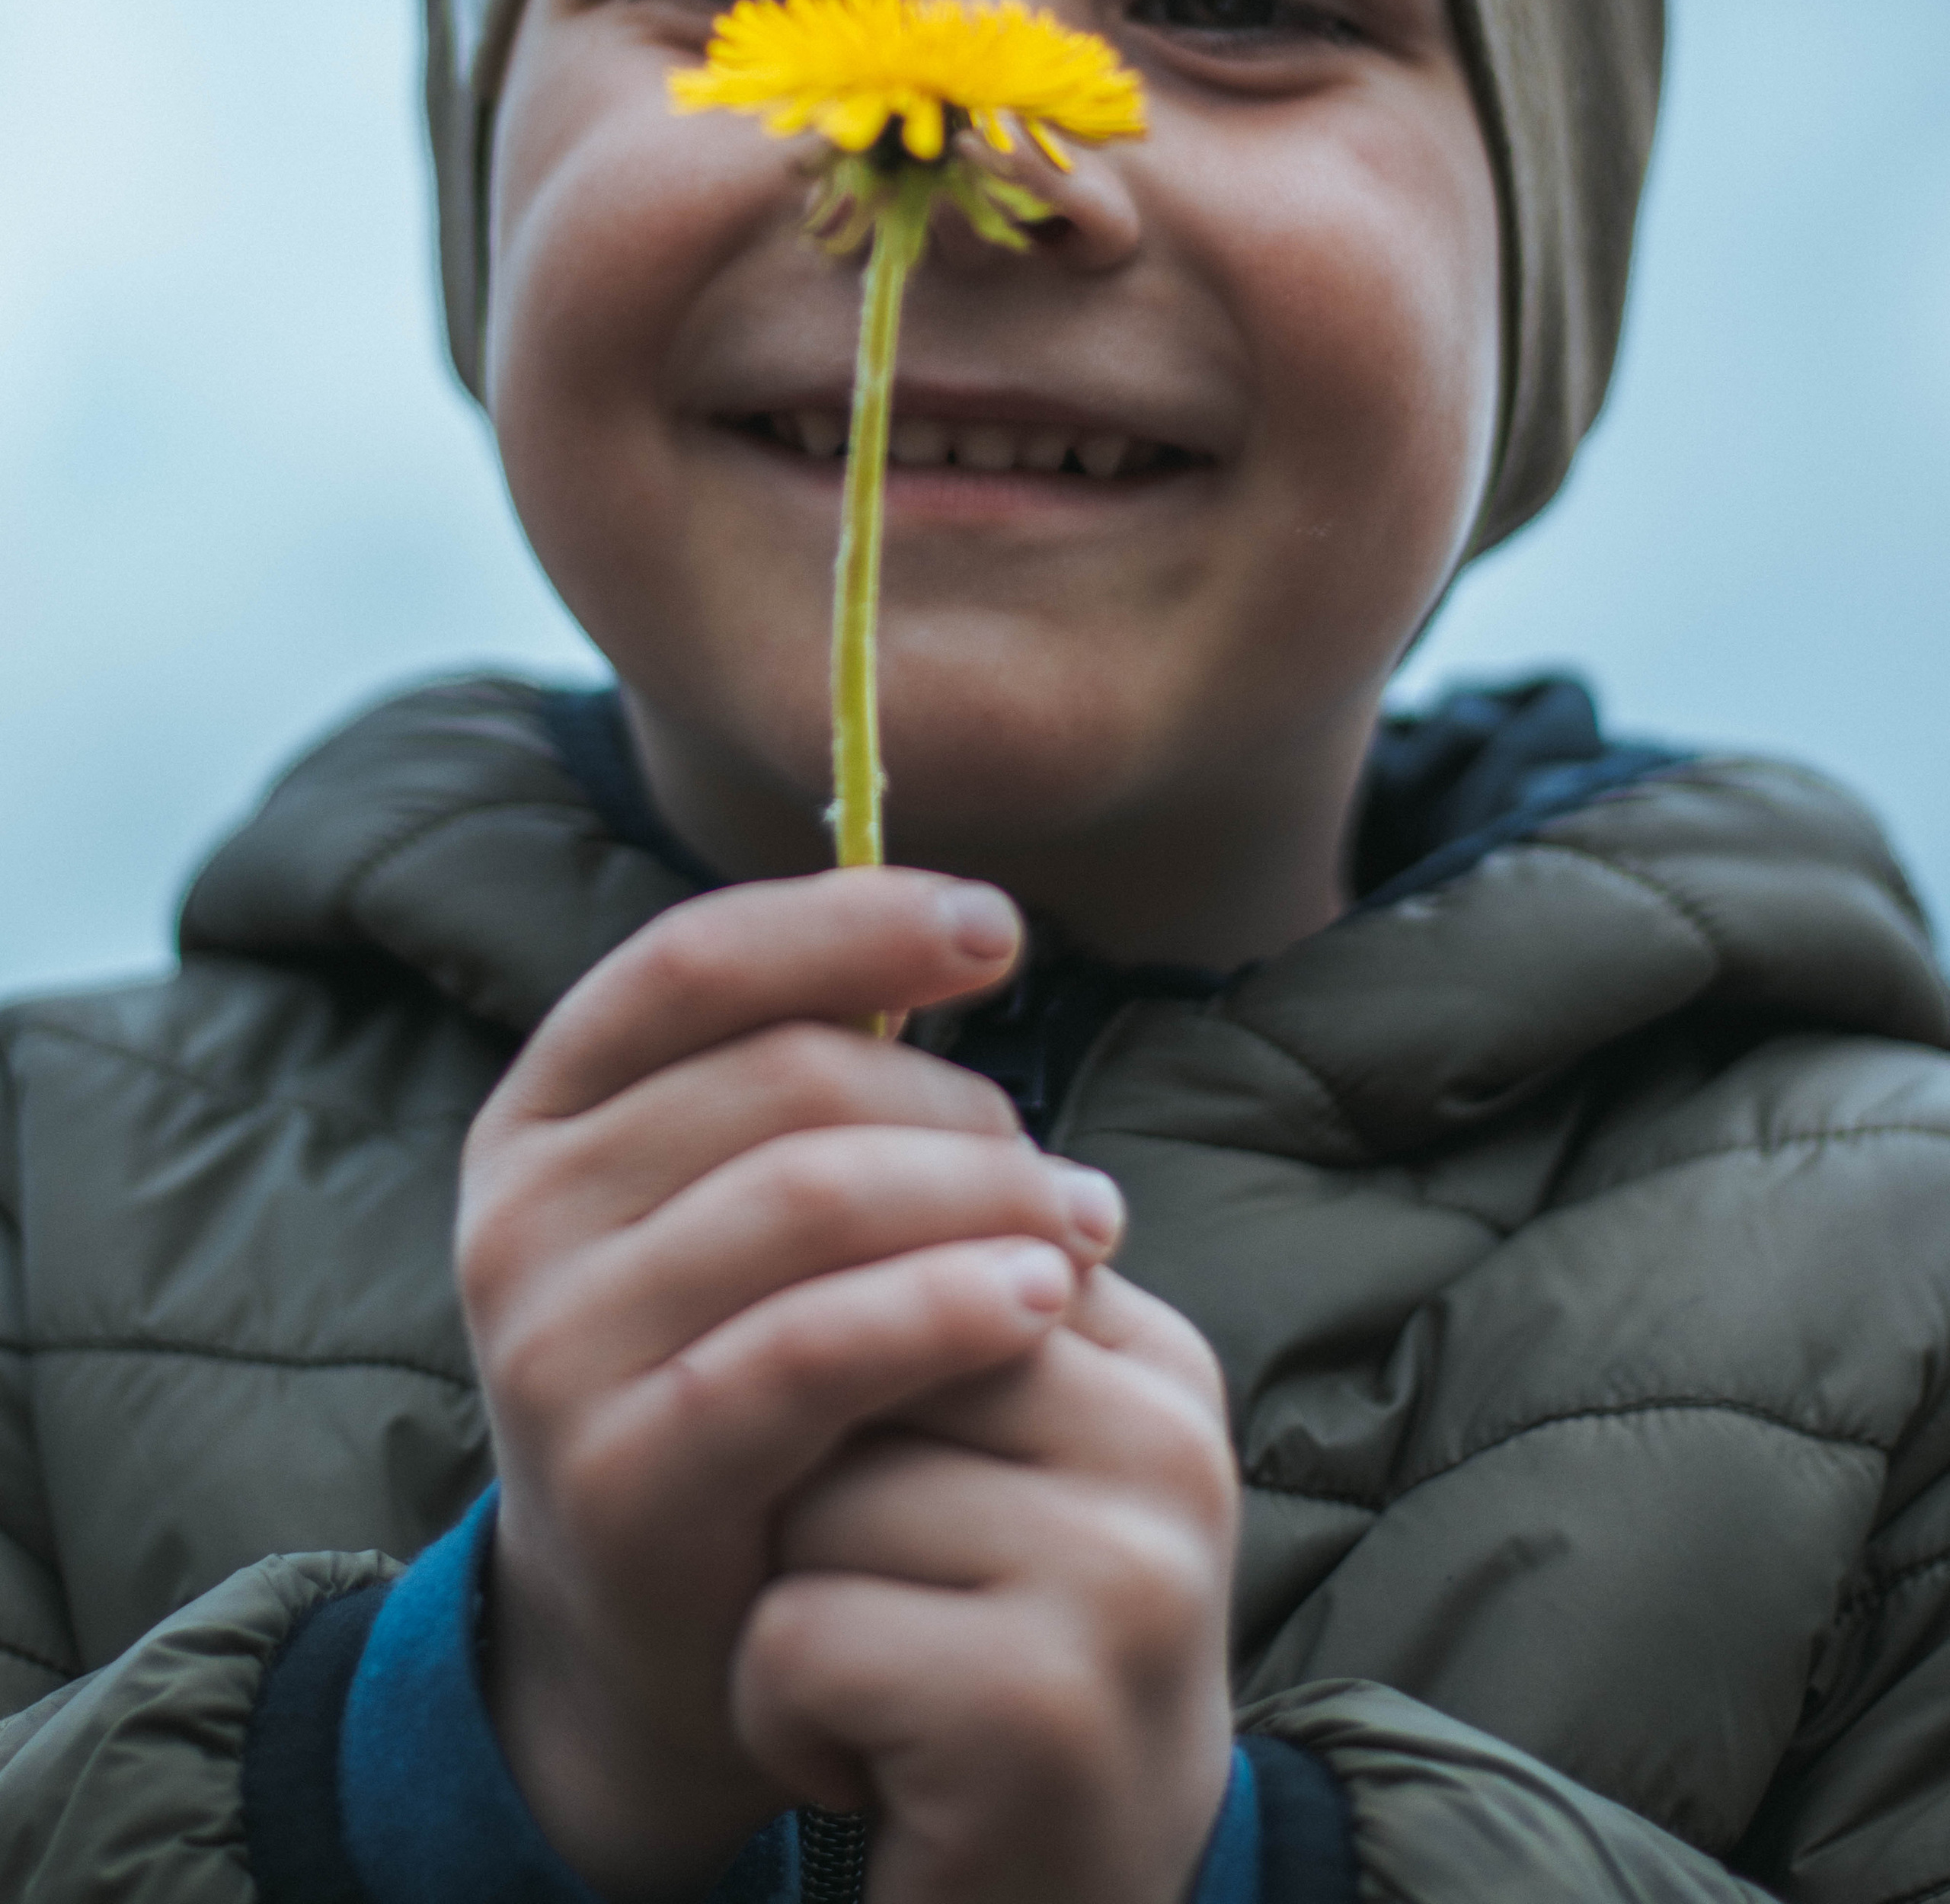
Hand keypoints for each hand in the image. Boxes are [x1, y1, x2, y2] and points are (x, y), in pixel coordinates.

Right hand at [455, 866, 1127, 1901]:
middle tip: (1068, 1175)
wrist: (651, 1645)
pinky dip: (944, 1309)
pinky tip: (1045, 1306)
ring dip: (980, 1201)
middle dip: (958, 1107)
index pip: (693, 959)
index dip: (851, 920)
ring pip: (808, 1198)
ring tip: (1085, 1236)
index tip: (998, 929)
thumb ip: (811, 1088)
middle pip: (783, 1079)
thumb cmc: (735, 1376)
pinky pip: (809, 1350)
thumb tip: (970, 932)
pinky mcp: (622, 1471)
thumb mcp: (738, 1216)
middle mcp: (523, 1214)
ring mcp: (554, 1344)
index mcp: (544, 1115)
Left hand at [734, 1262, 1239, 1903]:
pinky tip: (862, 1761)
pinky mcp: (1035, 1707)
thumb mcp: (1004, 1477)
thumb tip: (837, 1137)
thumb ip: (957, 1325)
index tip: (894, 1489)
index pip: (931, 1250)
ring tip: (880, 1682)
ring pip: (815, 1489)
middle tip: (880, 1597)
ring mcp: (1120, 1577)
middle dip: (811, 1481)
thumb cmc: (991, 1671)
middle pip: (863, 1355)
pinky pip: (797, 1631)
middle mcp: (1168, 1450)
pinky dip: (779, 1711)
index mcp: (1161, 1367)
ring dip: (789, 1602)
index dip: (845, 1374)